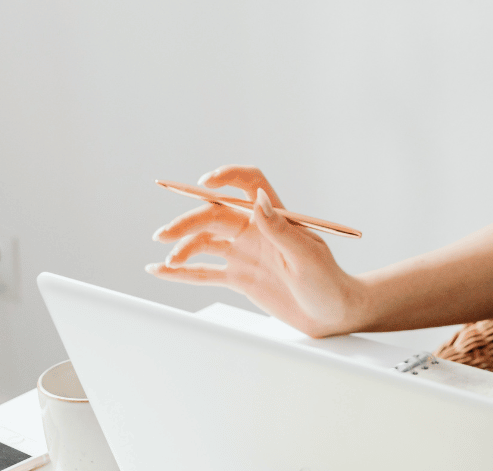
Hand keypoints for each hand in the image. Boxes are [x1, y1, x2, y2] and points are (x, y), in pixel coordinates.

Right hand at [146, 165, 365, 337]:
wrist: (331, 314)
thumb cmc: (327, 281)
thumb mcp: (306, 255)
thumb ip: (279, 229)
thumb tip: (256, 199)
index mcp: (274, 218)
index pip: (248, 184)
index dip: (226, 177)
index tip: (204, 183)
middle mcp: (255, 231)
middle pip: (215, 215)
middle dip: (187, 222)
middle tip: (164, 235)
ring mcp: (245, 253)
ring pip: (206, 242)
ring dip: (182, 247)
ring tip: (166, 261)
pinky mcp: (239, 277)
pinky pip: (205, 272)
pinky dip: (182, 272)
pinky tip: (160, 270)